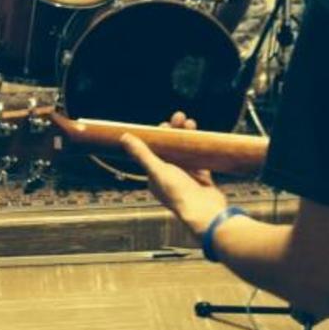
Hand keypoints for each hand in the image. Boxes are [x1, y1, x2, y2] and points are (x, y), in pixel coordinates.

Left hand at [121, 110, 226, 237]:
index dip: (159, 136)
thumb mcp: (157, 170)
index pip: (154, 151)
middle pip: (171, 149)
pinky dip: (199, 148)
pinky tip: (201, 136)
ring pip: (185, 152)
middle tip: (180, 117)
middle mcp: (169, 177)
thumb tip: (124, 137)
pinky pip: (200, 160)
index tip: (165, 124)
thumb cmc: (178, 194)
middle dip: (175, 132)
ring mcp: (186, 178)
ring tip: (191, 122)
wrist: (204, 212)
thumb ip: (142, 154)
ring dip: (187, 136)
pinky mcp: (201, 179)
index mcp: (155, 177)